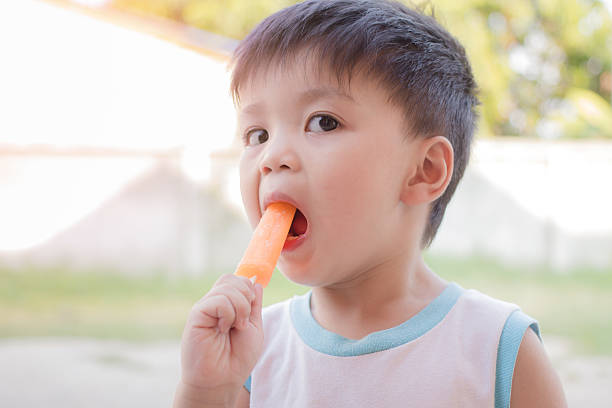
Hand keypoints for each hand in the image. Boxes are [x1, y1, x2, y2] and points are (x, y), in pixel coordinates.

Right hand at [176, 274, 262, 405]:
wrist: (222, 379)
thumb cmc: (237, 358)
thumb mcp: (253, 327)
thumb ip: (253, 305)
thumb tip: (255, 282)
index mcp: (227, 304)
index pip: (237, 279)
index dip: (248, 288)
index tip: (250, 309)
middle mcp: (214, 303)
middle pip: (231, 279)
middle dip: (246, 297)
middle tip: (243, 321)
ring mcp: (204, 308)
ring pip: (226, 287)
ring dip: (240, 307)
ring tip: (234, 327)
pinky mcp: (196, 315)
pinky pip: (218, 300)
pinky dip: (228, 314)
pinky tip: (222, 328)